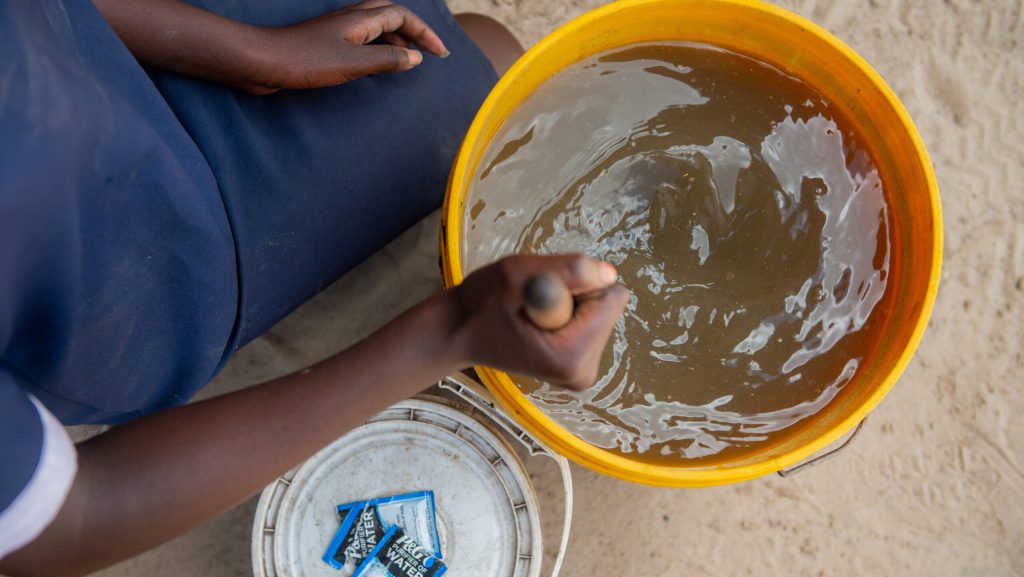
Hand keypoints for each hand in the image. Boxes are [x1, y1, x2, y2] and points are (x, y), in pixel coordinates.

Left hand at [246, 0, 448, 93]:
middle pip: (391, 14)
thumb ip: (386, 59)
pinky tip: (377, 65)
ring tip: (408, 59)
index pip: (402, 15)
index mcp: (360, 20)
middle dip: (413, 30)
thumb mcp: (353, 63)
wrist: (263, 62)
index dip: (424, 33)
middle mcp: (350, 20)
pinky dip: (378, 48)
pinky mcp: (326, 44)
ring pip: (376, 26)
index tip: (440, 53)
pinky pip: (362, 40)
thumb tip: (414, 57)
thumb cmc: (305, 61)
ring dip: (396, 39)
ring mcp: (337, 31)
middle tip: (428, 51)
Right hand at [447, 254, 630, 389]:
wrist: (460, 332)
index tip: (544, 291)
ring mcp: (583, 372)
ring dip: (569, 301)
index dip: (578, 283)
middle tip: (533, 302)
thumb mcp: (516, 274)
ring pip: (600, 312)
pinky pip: (590, 322)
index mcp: (572, 357)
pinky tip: (538, 320)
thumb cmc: (481, 303)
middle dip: (574, 294)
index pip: (611, 298)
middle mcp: (584, 372)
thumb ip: (565, 271)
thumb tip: (609, 274)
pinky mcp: (580, 366)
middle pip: (608, 307)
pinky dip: (568, 313)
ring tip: (531, 310)